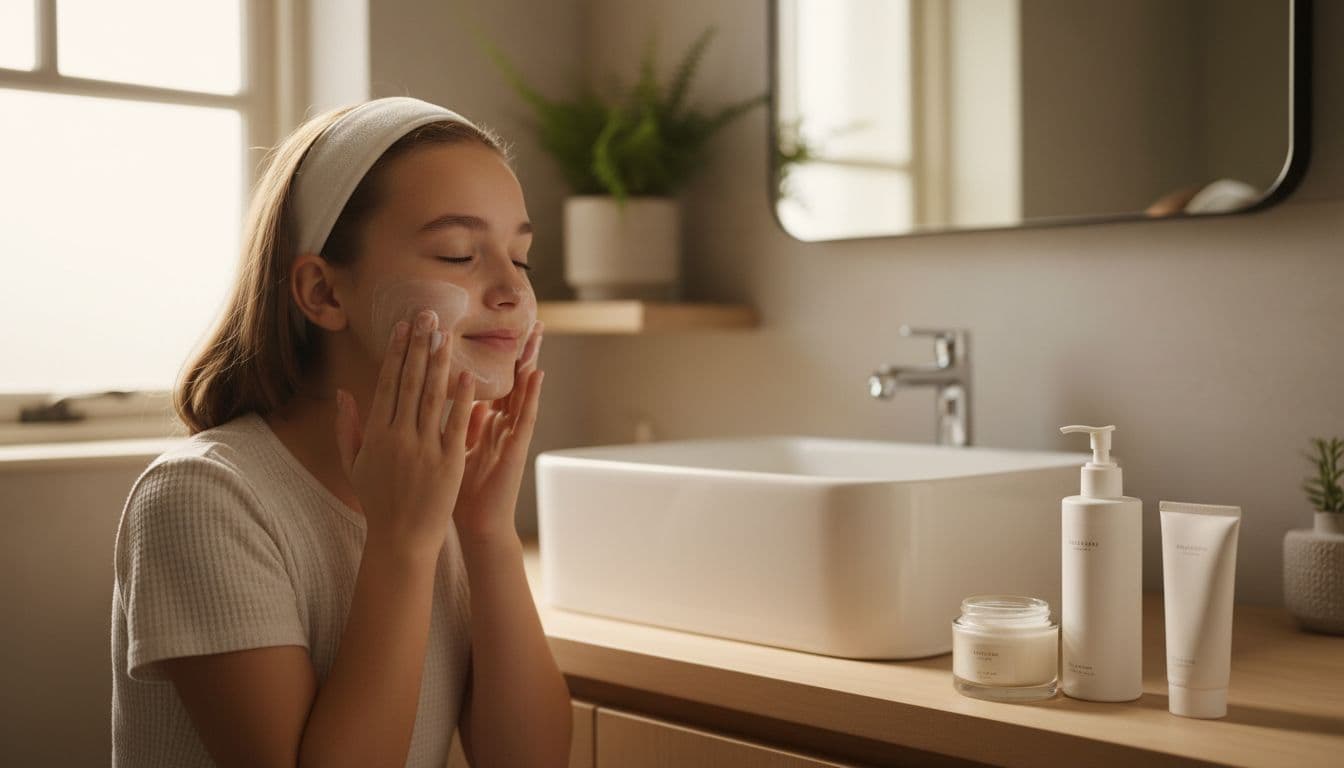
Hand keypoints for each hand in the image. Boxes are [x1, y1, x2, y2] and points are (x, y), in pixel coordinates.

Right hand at [334, 309, 476, 560]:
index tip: (404, 327)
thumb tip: (343, 392)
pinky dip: (461, 398)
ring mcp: (424, 448)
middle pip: (410, 382)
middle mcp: (399, 436)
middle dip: (419, 345)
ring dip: (438, 362)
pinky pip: (456, 423)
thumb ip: (347, 427)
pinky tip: (466, 374)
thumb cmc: (377, 501)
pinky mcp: (448, 461)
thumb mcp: (353, 464)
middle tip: (428, 314)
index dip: (397, 353)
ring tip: (445, 334)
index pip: (387, 384)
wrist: (402, 538)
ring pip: (432, 396)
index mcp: (376, 434)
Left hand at [454, 321, 544, 539]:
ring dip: (530, 361)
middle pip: (512, 379)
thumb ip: (452, 423)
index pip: (489, 380)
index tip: (498, 327)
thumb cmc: (459, 493)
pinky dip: (532, 395)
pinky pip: (526, 416)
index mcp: (484, 423)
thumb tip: (444, 397)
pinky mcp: (516, 448)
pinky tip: (537, 373)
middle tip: (530, 319)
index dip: (493, 355)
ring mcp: (511, 434)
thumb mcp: (450, 450)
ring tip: (537, 333)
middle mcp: (501, 424)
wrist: (476, 526)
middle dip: (519, 350)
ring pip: (522, 390)